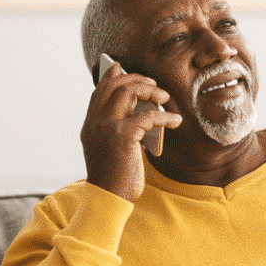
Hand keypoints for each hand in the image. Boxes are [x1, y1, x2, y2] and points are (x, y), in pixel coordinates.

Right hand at [81, 61, 180, 200]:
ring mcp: (106, 127)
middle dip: (136, 79)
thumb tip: (143, 114)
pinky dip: (165, 116)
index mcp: (90, 125)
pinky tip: (175, 120)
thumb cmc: (115, 178)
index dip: (110, 77)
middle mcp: (95, 122)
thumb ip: (122, 130)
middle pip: (114, 85)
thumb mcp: (114, 149)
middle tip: (153, 84)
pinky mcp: (122, 136)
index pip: (98, 92)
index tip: (121, 67)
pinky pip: (148, 116)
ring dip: (150, 90)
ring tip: (164, 97)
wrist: (108, 198)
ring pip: (128, 91)